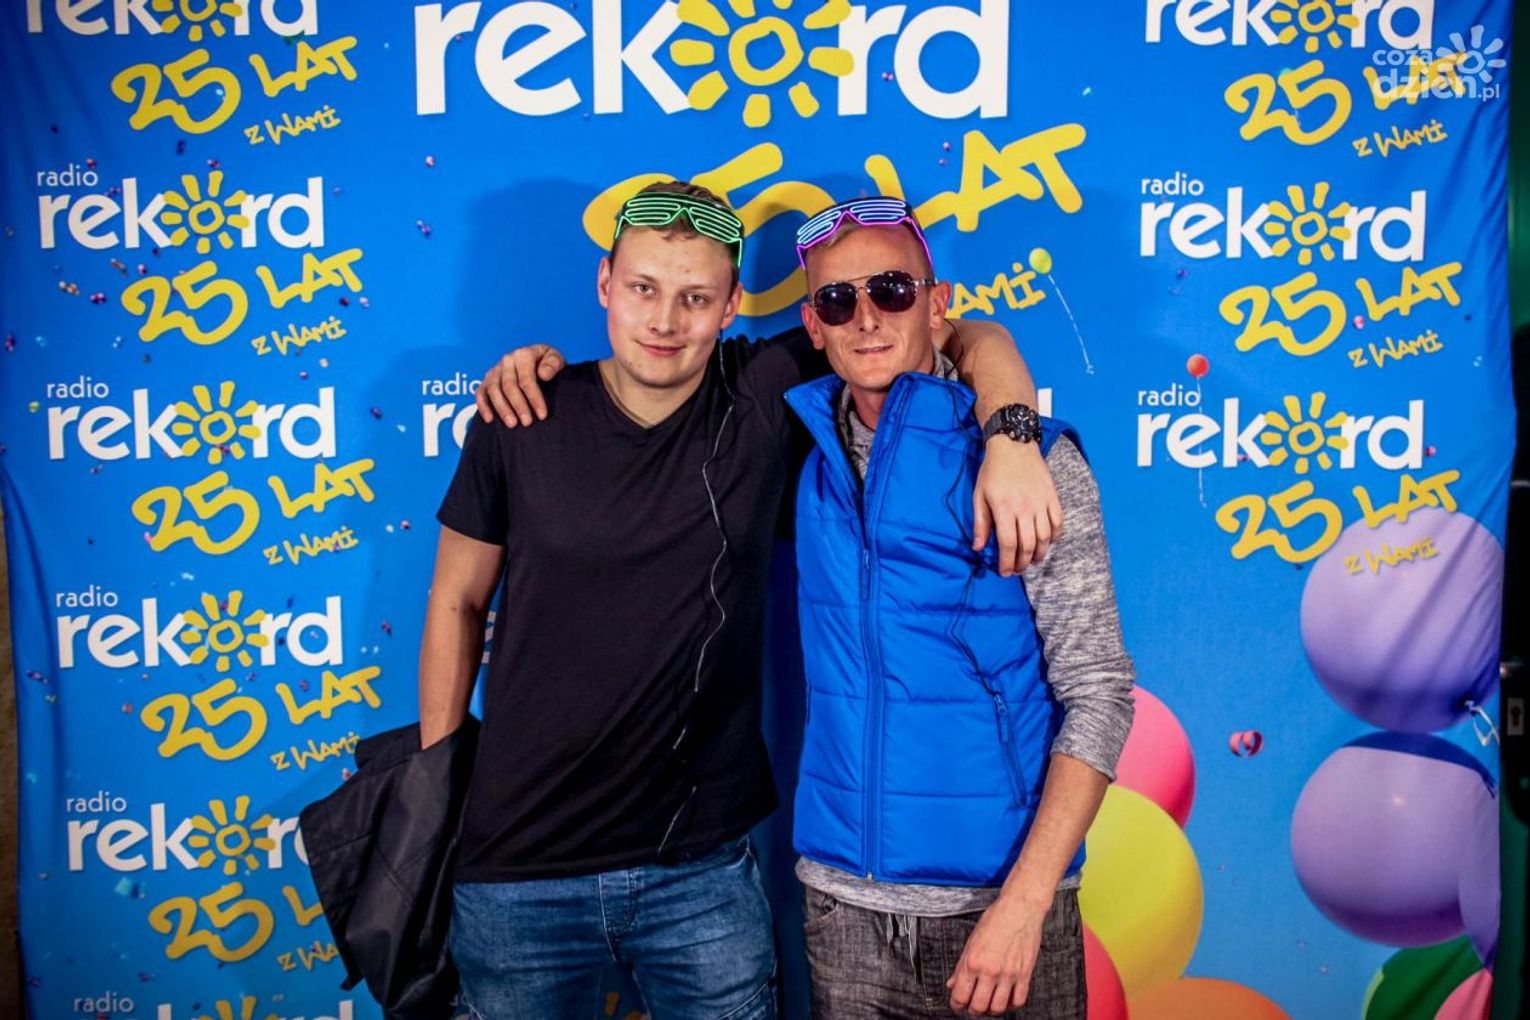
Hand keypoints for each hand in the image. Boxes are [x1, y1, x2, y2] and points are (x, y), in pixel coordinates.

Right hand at [475, 344, 565, 425]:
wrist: (536, 360)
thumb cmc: (547, 362)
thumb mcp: (555, 358)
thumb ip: (553, 364)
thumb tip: (543, 374)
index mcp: (523, 355)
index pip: (527, 379)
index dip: (534, 398)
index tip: (542, 415)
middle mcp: (506, 361)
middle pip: (509, 386)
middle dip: (518, 406)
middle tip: (527, 423)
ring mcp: (495, 370)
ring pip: (494, 391)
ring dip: (502, 409)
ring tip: (512, 424)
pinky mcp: (487, 380)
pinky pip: (481, 393)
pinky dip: (483, 406)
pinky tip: (490, 420)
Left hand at [947, 896, 1044, 1014]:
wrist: (1020, 908)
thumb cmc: (995, 920)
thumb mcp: (971, 941)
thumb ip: (961, 966)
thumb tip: (952, 983)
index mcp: (973, 961)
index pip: (960, 995)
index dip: (956, 1004)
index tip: (957, 1004)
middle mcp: (990, 970)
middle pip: (979, 1006)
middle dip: (973, 1010)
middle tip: (972, 1005)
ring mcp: (1009, 974)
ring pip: (998, 1008)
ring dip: (991, 1010)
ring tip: (989, 1003)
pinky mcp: (1025, 974)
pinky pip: (1018, 1000)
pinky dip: (1011, 1005)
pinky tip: (1006, 999)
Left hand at [972, 438, 1061, 574]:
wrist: (1013, 444)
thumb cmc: (992, 471)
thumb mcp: (979, 496)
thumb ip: (980, 523)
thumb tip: (978, 548)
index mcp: (1004, 508)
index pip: (1009, 544)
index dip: (1008, 563)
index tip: (1005, 572)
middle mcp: (1025, 508)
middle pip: (1028, 545)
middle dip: (1022, 563)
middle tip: (1017, 570)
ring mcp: (1041, 502)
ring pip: (1045, 538)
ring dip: (1039, 554)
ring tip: (1031, 560)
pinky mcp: (1052, 497)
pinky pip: (1058, 523)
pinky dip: (1055, 537)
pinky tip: (1047, 542)